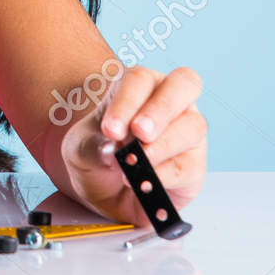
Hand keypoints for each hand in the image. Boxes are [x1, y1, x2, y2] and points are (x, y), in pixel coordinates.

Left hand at [60, 66, 206, 224]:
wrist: (106, 194)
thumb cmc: (97, 156)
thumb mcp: (80, 149)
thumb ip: (92, 147)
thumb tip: (112, 151)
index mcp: (138, 86)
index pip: (140, 80)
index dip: (127, 102)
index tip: (111, 130)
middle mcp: (170, 102)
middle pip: (185, 83)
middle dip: (161, 108)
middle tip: (140, 132)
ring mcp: (188, 132)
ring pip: (193, 126)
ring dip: (163, 144)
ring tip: (135, 163)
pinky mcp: (194, 166)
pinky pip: (188, 166)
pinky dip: (163, 175)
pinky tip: (142, 182)